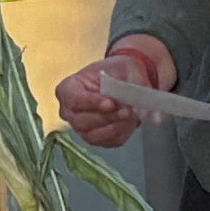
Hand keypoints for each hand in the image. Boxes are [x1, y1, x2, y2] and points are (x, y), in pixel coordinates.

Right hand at [57, 33, 173, 147]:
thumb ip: (135, 85)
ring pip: (93, 135)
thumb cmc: (117, 72)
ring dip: (115, 127)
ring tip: (131, 116)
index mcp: (68, 88)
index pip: (73, 98)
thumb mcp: (127, 69)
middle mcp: (69, 110)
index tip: (110, 103)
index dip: (91, 103)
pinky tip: (130, 122)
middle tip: (127, 111)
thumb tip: (141, 110)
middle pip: (81, 121)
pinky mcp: (94, 138)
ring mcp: (79, 127)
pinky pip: (106, 141)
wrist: (123, 81)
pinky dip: (121, 133)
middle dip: (107, 117)